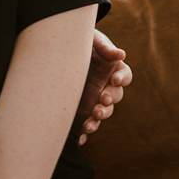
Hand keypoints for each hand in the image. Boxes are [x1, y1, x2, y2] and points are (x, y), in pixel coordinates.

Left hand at [76, 29, 131, 144]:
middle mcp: (105, 86)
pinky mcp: (81, 110)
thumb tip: (121, 54)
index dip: (122, 78)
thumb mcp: (89, 39)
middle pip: (115, 97)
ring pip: (102, 112)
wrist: (54, 52)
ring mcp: (94, 99)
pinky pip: (85, 123)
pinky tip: (80, 139)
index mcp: (112, 68)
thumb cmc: (75, 41)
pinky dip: (84, 133)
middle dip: (110, 101)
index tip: (115, 80)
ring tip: (89, 124)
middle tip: (102, 101)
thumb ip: (103, 46)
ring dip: (98, 119)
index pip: (124, 75)